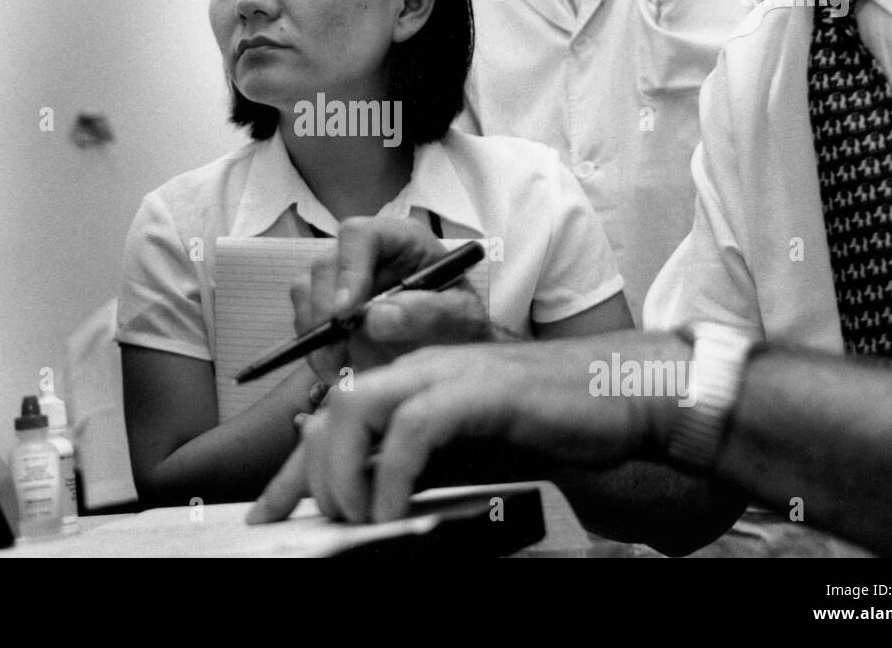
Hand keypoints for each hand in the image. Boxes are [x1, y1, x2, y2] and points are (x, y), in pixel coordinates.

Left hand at [247, 331, 689, 524]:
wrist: (625, 392)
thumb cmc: (552, 420)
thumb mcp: (474, 445)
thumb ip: (422, 458)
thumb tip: (370, 490)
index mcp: (416, 376)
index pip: (336, 415)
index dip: (295, 467)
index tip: (267, 515)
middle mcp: (423, 366)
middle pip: (333, 409)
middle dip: (308, 473)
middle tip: (315, 525)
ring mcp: (451, 373)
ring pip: (359, 409)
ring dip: (344, 473)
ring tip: (355, 520)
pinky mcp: (482, 391)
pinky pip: (415, 430)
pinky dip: (392, 475)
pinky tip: (394, 511)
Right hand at [289, 217, 493, 386]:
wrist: (454, 349)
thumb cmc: (463, 326)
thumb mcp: (463, 319)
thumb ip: (429, 313)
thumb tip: (375, 318)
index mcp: (402, 239)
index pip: (360, 235)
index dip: (348, 270)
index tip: (346, 313)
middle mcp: (367, 251)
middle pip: (326, 264)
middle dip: (325, 312)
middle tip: (337, 354)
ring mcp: (344, 275)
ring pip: (306, 289)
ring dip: (314, 331)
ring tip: (337, 367)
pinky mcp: (329, 302)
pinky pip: (304, 315)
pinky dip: (313, 344)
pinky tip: (334, 366)